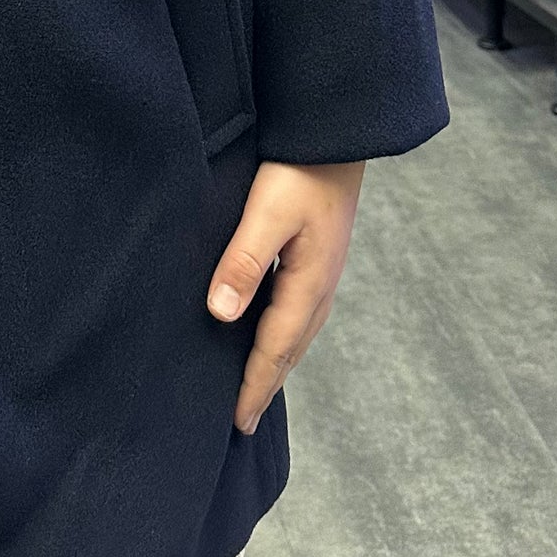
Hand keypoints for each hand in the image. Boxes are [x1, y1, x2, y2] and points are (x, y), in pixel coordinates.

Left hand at [206, 159, 364, 434]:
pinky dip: (283, 336)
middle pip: (290, 350)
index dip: (253, 387)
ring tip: (255, 388)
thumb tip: (220, 314)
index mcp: (308, 285)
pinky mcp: (319, 257)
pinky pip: (299, 312)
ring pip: (296, 333)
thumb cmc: (299, 169)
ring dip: (276, 363)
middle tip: (243, 422)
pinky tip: (270, 333)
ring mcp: (323, 273)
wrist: (336, 134)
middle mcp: (321, 287)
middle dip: (266, 385)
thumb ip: (244, 262)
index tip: (236, 423)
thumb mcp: (266, 213)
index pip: (274, 350)